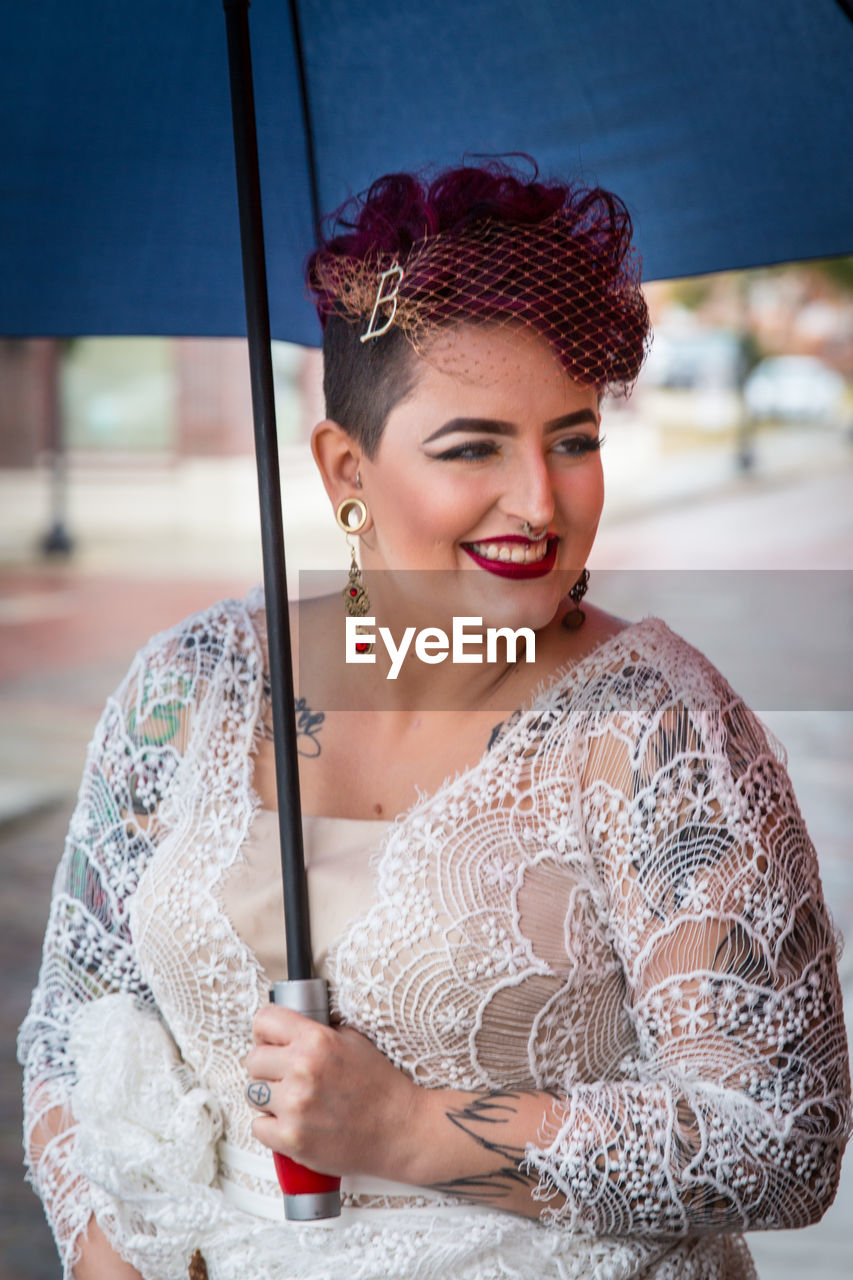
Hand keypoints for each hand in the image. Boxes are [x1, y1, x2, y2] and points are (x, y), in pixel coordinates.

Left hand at [245, 1006, 421, 1179]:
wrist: (400, 1129)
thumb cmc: (380, 1087)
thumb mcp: (354, 1041)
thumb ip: (319, 1031)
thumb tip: (289, 1028)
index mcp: (316, 1040)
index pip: (264, 1021)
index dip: (265, 1032)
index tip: (270, 1042)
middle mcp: (302, 1069)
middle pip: (253, 1060)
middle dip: (267, 1067)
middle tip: (285, 1076)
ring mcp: (296, 1106)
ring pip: (253, 1094)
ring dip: (268, 1098)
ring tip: (292, 1101)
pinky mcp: (292, 1139)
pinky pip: (258, 1127)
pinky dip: (271, 1128)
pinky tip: (293, 1123)